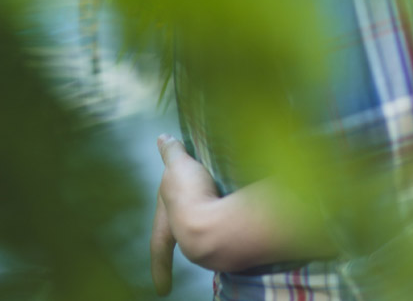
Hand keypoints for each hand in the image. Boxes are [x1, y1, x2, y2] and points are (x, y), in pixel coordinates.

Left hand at [150, 134, 220, 294]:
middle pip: (185, 243)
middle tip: (193, 252)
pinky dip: (233, 224)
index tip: (161, 291)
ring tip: (223, 222)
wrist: (219, 224)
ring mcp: (209, 242)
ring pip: (209, 235)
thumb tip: (163, 138)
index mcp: (167, 226)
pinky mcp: (232, 237)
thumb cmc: (189, 198)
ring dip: (213, 229)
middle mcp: (186, 240)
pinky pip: (230, 228)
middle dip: (188, 246)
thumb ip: (172, 153)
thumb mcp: (177, 167)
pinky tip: (241, 219)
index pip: (159, 245)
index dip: (160, 266)